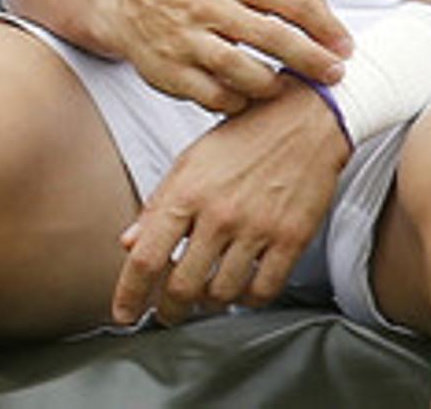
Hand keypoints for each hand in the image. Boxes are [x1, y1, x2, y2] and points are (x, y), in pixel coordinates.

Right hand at [111, 0, 351, 112]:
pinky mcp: (170, 72)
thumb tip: (325, 18)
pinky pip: (216, 96)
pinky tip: (249, 98)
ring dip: (274, 84)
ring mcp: (186, 40)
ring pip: (242, 70)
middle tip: (334, 74)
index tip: (344, 45)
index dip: (325, 25)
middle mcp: (208, 4)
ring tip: (287, 87)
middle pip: (272, 36)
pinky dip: (239, 102)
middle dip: (311, 59)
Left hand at [112, 77, 349, 326]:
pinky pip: (263, 291)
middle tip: (168, 313)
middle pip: (182, 287)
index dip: (130, 294)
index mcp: (189, 190)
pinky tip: (243, 285)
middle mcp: (220, 213)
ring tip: (207, 294)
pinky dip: (248, 298)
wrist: (306, 118)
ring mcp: (257, 227)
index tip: (125, 313)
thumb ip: (159, 203)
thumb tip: (129, 242)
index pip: (147, 257)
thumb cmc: (247, 134)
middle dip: (169, 310)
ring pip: (221, 295)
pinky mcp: (291, 238)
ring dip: (209, 303)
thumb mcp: (193, 159)